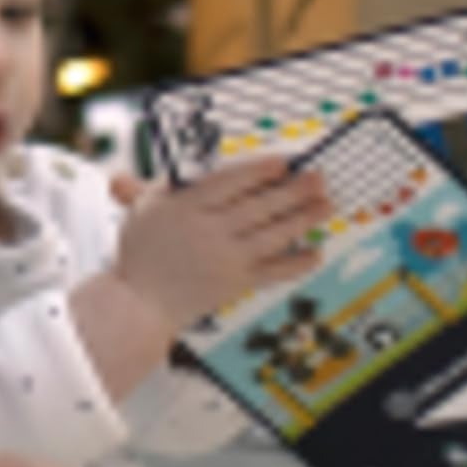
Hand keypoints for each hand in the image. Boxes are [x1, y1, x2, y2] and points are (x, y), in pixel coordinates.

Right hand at [114, 156, 332, 336]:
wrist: (140, 304)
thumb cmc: (141, 255)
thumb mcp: (141, 212)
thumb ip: (150, 188)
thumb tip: (142, 173)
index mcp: (186, 207)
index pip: (230, 182)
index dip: (259, 171)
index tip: (283, 162)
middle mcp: (209, 231)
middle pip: (259, 205)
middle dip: (294, 190)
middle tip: (318, 178)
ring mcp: (226, 258)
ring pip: (273, 234)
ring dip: (304, 218)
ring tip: (326, 205)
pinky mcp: (236, 283)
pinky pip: (274, 271)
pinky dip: (297, 263)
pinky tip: (316, 252)